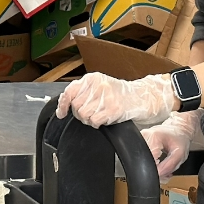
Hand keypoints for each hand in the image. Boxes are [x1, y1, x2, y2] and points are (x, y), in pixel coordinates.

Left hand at [56, 71, 176, 128]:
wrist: (142, 97)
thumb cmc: (120, 94)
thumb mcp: (99, 87)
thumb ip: (84, 91)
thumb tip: (65, 102)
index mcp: (92, 78)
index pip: (69, 91)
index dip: (63, 105)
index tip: (61, 113)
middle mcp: (97, 85)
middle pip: (76, 106)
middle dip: (80, 114)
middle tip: (91, 113)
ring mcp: (106, 97)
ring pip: (83, 115)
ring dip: (89, 120)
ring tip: (99, 116)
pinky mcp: (113, 109)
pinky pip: (94, 122)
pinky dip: (97, 124)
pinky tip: (104, 120)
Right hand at [141, 110, 201, 179]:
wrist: (178, 128)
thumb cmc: (180, 138)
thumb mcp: (180, 154)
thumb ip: (169, 166)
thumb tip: (157, 175)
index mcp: (154, 138)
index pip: (148, 160)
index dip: (156, 170)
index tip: (164, 173)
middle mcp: (143, 136)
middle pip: (143, 161)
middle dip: (155, 171)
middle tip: (166, 172)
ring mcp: (140, 138)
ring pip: (141, 161)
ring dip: (152, 167)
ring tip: (163, 166)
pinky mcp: (139, 141)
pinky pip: (142, 157)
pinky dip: (150, 163)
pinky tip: (158, 162)